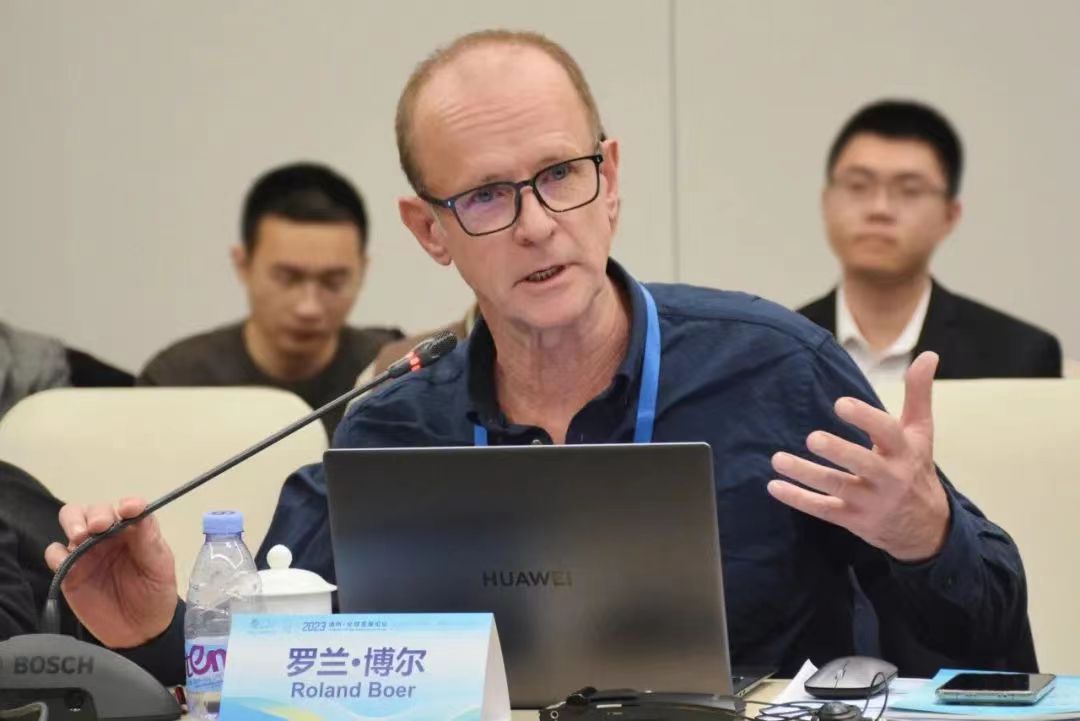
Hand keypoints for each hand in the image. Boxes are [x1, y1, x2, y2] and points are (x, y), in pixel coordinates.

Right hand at [45, 497, 177, 647]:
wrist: (139, 631)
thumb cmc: (155, 594)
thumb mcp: (160, 568)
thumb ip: (149, 541)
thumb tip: (140, 512)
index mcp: (134, 530)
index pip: (128, 507)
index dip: (128, 504)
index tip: (129, 509)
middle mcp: (108, 535)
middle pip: (93, 510)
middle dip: (95, 514)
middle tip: (98, 527)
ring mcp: (86, 551)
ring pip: (71, 521)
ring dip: (73, 522)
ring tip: (80, 536)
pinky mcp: (68, 572)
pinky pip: (54, 554)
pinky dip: (56, 553)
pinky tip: (66, 561)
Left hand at [767, 351, 949, 561]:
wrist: (927, 528)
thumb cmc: (915, 468)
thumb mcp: (921, 433)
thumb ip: (918, 394)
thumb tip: (928, 354)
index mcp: (904, 451)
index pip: (887, 433)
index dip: (865, 418)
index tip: (840, 404)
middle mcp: (889, 477)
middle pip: (863, 464)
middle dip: (838, 452)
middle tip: (812, 438)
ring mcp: (871, 501)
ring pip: (837, 487)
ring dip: (806, 474)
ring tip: (778, 459)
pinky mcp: (854, 519)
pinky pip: (824, 510)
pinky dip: (798, 499)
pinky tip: (774, 486)